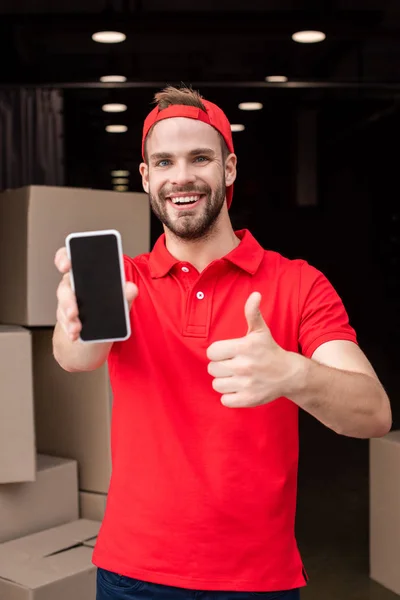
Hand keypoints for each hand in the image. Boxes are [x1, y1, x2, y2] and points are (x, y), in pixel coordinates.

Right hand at [54, 247, 137, 341]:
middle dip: (67, 299)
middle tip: (74, 311)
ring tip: (76, 327)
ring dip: (69, 317)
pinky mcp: (66, 320)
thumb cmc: (108, 313)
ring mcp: (68, 303)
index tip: (66, 265)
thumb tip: (131, 288)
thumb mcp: (120, 304)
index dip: (65, 258)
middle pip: (65, 286)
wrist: (97, 338)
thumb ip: (126, 295)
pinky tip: (75, 334)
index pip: (71, 260)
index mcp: (87, 276)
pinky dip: (69, 329)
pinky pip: (64, 322)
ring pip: (63, 306)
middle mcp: (75, 287)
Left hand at [206, 292, 301, 407]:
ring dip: (224, 381)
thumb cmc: (269, 350)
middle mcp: (244, 366)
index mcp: (244, 347)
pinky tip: (239, 388)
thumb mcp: (260, 331)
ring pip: (217, 384)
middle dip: (221, 366)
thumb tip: (255, 294)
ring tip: (236, 376)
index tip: (228, 353)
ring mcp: (246, 384)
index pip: (212, 352)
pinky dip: (229, 396)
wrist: (290, 374)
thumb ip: (252, 312)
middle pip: (212, 368)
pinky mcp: (248, 399)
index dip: (218, 352)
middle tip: (233, 364)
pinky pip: (225, 400)